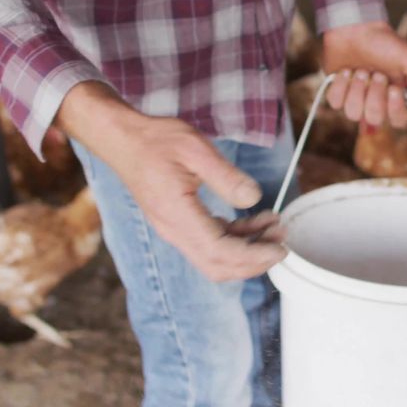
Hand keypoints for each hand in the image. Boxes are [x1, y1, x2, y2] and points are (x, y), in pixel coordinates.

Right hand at [56, 82, 288, 281]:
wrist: (123, 139)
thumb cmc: (156, 141)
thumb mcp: (196, 149)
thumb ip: (226, 176)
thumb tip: (253, 198)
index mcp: (178, 215)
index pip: (220, 252)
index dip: (254, 256)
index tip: (280, 249)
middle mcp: (174, 230)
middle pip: (218, 266)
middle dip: (254, 261)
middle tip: (282, 243)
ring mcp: (175, 229)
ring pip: (215, 258)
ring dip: (248, 250)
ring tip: (275, 228)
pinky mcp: (180, 223)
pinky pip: (211, 242)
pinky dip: (237, 238)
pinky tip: (257, 221)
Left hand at [322, 20, 406, 127]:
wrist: (356, 28)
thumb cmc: (385, 41)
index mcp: (397, 97)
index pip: (400, 120)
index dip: (396, 109)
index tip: (394, 89)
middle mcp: (378, 102)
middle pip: (375, 118)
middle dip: (375, 95)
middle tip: (377, 74)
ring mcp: (357, 99)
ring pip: (353, 114)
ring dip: (357, 89)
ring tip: (360, 70)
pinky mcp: (339, 94)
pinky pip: (336, 103)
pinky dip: (341, 86)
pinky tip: (346, 71)